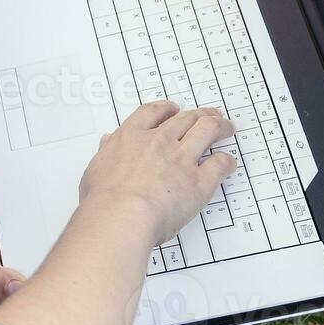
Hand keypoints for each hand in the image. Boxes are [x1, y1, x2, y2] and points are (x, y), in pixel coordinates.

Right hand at [78, 101, 236, 248]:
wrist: (121, 215)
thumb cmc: (105, 199)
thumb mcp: (95, 169)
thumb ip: (106, 152)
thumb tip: (107, 141)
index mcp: (132, 137)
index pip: (153, 112)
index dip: (167, 109)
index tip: (173, 110)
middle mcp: (159, 142)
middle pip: (186, 118)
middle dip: (199, 114)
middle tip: (208, 115)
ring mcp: (181, 159)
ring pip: (207, 130)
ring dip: (219, 126)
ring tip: (226, 127)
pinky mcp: (199, 181)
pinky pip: (219, 164)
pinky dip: (226, 161)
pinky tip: (228, 162)